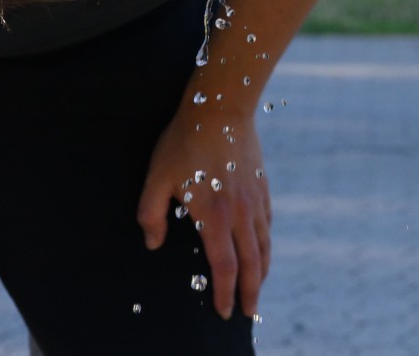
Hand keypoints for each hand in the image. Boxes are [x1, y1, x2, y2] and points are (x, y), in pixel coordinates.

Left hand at [137, 107, 270, 319]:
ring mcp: (254, 200)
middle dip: (250, 291)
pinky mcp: (261, 187)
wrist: (221, 108)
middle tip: (248, 311)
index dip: (223, 292)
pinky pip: (267, 224)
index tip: (222, 311)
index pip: (223, 266)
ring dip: (262, 271)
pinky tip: (262, 249)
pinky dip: (266, 244)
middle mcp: (239, 213)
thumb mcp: (156, 176)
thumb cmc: (184, 141)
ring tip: (257, 288)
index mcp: (213, 215)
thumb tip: (154, 244)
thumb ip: (151, 214)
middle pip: (251, 263)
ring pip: (264, 245)